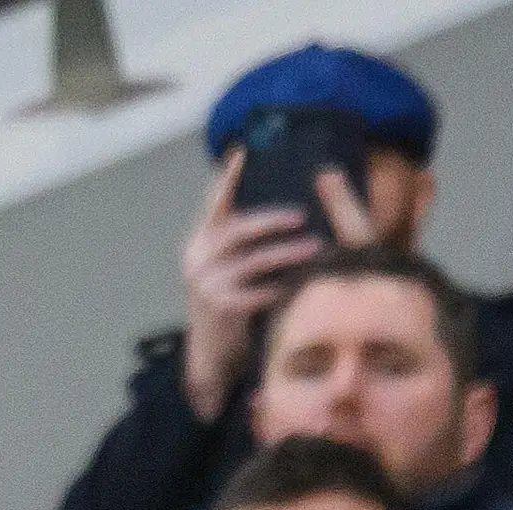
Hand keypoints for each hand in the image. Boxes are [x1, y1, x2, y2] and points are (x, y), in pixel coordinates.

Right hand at [179, 150, 330, 419]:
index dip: (227, 178)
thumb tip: (274, 208)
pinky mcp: (221, 308)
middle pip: (238, 229)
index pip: (214, 203)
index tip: (241, 151)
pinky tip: (302, 284)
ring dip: (288, 252)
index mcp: (199, 243)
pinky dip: (282, 287)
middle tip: (301, 215)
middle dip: (271, 220)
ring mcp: (207, 284)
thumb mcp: (226, 267)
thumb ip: (238, 241)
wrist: (212, 354)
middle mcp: (197, 259)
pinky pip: (259, 291)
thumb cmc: (229, 304)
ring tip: (315, 247)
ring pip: (254, 259)